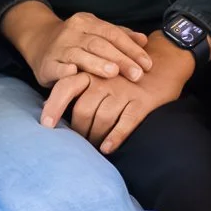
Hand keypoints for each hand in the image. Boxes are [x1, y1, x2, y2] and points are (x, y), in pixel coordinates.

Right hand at [10, 4, 153, 85]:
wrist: (38, 41)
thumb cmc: (75, 40)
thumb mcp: (96, 33)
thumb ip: (120, 36)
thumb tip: (144, 40)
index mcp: (87, 22)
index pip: (113, 33)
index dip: (131, 48)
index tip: (147, 64)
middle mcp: (72, 31)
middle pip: (100, 44)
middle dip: (120, 59)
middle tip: (137, 74)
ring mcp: (58, 47)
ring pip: (80, 54)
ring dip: (97, 63)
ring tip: (113, 73)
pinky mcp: (46, 63)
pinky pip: (57, 67)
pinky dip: (65, 71)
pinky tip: (75, 74)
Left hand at [41, 35, 192, 152]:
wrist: (163, 61)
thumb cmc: (124, 73)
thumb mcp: (101, 73)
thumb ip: (79, 86)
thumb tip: (50, 106)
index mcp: (92, 71)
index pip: (66, 87)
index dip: (54, 106)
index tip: (46, 125)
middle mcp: (105, 80)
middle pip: (82, 110)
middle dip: (78, 131)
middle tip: (77, 144)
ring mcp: (124, 91)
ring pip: (102, 119)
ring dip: (95, 138)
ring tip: (93, 149)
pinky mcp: (142, 102)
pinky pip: (125, 123)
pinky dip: (115, 137)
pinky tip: (108, 149)